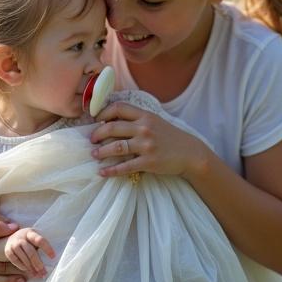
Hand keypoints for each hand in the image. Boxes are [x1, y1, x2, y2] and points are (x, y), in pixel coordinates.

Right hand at [4, 228, 54, 276]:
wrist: (9, 237)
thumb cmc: (27, 240)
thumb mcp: (32, 239)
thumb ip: (39, 246)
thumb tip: (50, 260)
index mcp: (30, 232)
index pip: (40, 240)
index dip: (47, 248)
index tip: (53, 257)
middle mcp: (21, 236)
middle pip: (31, 252)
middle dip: (38, 263)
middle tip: (44, 272)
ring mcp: (13, 243)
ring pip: (24, 257)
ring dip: (31, 268)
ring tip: (37, 275)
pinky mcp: (8, 250)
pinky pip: (16, 261)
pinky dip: (22, 267)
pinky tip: (28, 271)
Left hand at [90, 101, 206, 178]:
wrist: (190, 153)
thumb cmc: (170, 137)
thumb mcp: (155, 121)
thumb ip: (137, 119)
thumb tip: (111, 121)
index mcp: (145, 115)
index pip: (118, 108)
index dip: (103, 113)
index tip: (96, 120)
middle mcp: (144, 128)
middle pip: (113, 127)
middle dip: (97, 134)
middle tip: (91, 139)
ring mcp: (146, 145)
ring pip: (116, 147)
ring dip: (101, 152)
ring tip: (94, 154)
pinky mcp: (149, 162)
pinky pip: (125, 166)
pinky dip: (111, 170)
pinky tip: (102, 172)